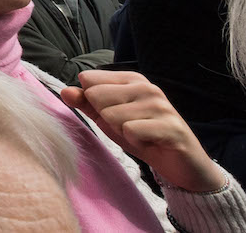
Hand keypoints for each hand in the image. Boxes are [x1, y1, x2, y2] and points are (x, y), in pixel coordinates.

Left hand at [61, 72, 226, 192]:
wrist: (180, 165)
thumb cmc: (142, 137)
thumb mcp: (108, 119)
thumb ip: (86, 103)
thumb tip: (65, 90)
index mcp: (132, 79)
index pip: (89, 80)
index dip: (94, 104)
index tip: (114, 114)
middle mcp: (147, 87)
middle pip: (97, 96)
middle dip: (107, 119)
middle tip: (128, 128)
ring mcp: (160, 106)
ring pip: (112, 115)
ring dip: (122, 132)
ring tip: (140, 135)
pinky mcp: (170, 126)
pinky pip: (131, 131)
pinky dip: (135, 141)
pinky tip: (150, 142)